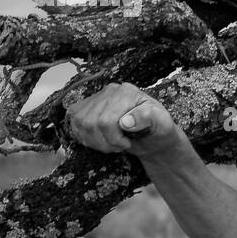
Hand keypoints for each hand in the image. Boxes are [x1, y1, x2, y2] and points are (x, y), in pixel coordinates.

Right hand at [64, 82, 180, 159]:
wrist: (152, 135)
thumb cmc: (158, 129)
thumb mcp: (162, 123)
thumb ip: (148, 118)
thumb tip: (125, 121)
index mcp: (126, 92)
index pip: (106, 120)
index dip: (114, 139)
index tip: (127, 144)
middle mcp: (109, 91)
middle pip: (91, 123)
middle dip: (105, 142)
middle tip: (120, 146)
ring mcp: (96, 98)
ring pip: (80, 124)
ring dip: (95, 141)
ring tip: (112, 144)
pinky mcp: (87, 108)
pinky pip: (74, 123)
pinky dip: (85, 137)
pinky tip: (100, 140)